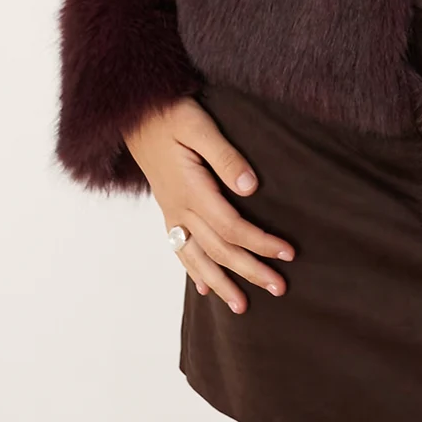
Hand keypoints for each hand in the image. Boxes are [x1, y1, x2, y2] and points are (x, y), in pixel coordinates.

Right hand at [124, 97, 295, 314]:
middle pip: (219, 250)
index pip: (232, 227)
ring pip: (197, 258)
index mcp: (191, 190)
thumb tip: (250, 188)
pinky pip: (180, 249)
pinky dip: (193, 271)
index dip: (261, 242)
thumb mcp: (199, 126)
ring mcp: (171, 212)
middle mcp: (180, 208)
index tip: (288, 253)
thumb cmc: (170, 114)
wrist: (133, 115)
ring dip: (221, 283)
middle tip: (279, 288)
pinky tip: (203, 289)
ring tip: (242, 307)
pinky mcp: (167, 210)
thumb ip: (225, 156)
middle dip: (250, 271)